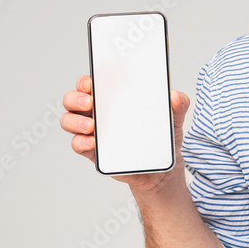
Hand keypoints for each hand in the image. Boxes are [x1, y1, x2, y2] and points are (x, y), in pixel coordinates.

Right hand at [60, 75, 190, 192]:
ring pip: (69, 120)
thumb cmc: (161, 137)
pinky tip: (91, 142)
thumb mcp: (174, 118)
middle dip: (76, 97)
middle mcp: (98, 112)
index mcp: (113, 98)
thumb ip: (179, 105)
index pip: (93, 83)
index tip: (94, 80)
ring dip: (75, 121)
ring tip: (91, 125)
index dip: (88, 79)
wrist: (161, 168)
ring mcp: (93, 132)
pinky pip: (78, 144)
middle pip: (73, 99)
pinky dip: (80, 142)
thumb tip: (176, 96)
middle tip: (91, 102)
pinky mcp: (94, 152)